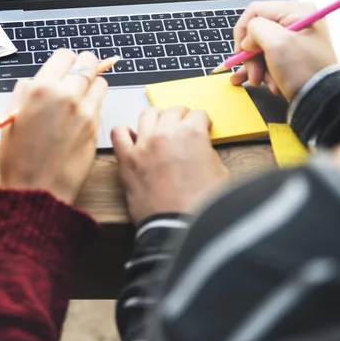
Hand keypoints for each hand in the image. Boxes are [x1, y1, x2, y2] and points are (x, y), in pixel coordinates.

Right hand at [0, 49, 107, 203]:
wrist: (38, 190)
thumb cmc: (19, 158)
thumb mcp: (11, 119)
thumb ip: (24, 93)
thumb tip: (34, 81)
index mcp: (42, 89)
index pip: (65, 55)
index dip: (64, 60)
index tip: (63, 67)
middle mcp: (67, 95)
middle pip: (88, 62)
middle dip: (83, 65)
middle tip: (78, 74)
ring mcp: (85, 111)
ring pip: (100, 81)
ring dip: (92, 84)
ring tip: (81, 95)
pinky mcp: (97, 126)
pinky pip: (101, 104)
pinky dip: (95, 103)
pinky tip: (82, 114)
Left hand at [111, 107, 228, 223]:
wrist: (180, 229)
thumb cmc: (201, 207)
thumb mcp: (221, 173)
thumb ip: (208, 152)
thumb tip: (201, 148)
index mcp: (192, 133)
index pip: (198, 114)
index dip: (202, 122)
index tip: (201, 127)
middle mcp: (166, 133)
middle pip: (173, 111)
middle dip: (180, 117)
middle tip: (182, 127)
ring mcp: (144, 145)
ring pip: (147, 114)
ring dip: (156, 119)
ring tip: (159, 128)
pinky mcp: (127, 160)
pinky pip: (118, 133)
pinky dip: (125, 133)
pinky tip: (133, 140)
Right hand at [230, 1, 337, 100]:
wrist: (322, 101)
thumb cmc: (303, 70)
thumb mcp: (276, 43)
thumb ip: (255, 29)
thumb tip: (248, 39)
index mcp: (296, 12)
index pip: (255, 11)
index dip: (243, 31)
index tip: (240, 52)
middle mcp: (296, 22)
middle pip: (257, 32)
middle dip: (251, 55)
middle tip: (253, 73)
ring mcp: (294, 40)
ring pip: (261, 47)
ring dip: (256, 66)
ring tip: (260, 81)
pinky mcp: (292, 56)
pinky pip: (269, 58)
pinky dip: (263, 71)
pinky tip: (261, 82)